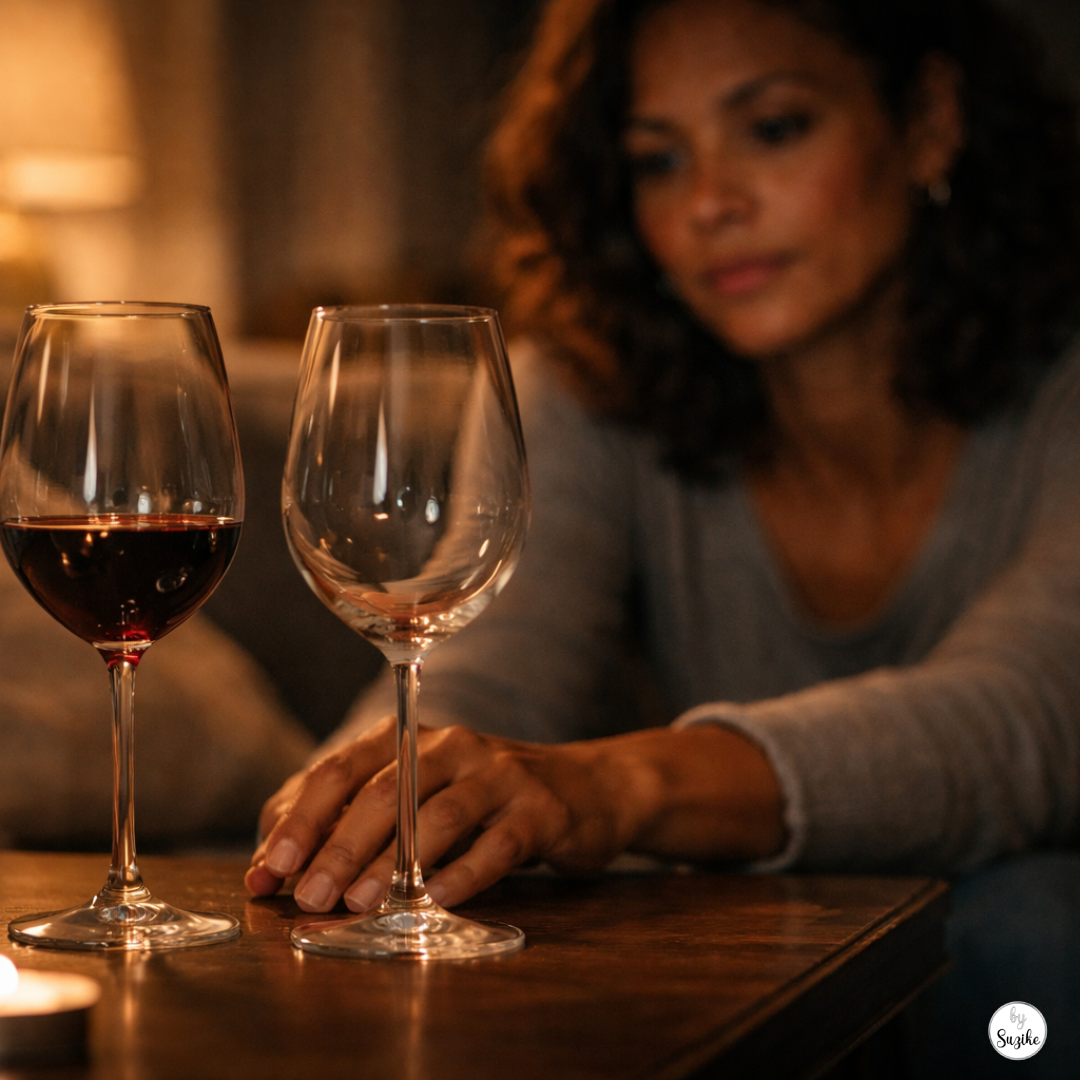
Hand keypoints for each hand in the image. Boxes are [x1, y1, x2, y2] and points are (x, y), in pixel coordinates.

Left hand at [244, 718, 783, 912]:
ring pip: (438, 814)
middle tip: (310, 896)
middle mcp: (451, 745)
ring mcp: (499, 773)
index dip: (300, 819)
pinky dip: (465, 872)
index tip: (270, 870)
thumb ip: (347, 821)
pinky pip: (499, 842)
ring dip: (394, 863)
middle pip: (383, 790)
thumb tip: (270, 864)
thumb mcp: (415, 798)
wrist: (582, 790)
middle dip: (340, 845)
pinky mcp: (540, 809)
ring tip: (360, 904)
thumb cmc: (479, 800)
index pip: (340, 769)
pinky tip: (437, 899)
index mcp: (409, 738)